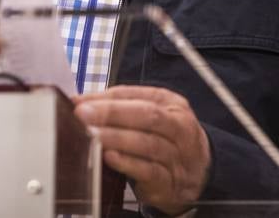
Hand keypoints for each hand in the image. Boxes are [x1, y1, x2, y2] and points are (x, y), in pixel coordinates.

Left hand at [73, 85, 210, 214]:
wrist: (198, 173)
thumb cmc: (166, 139)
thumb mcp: (151, 116)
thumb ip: (120, 107)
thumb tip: (81, 102)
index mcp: (172, 104)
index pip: (138, 96)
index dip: (107, 98)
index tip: (80, 102)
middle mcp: (179, 127)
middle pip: (147, 115)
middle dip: (112, 113)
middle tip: (83, 115)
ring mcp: (177, 156)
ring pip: (147, 144)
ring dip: (116, 138)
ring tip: (92, 135)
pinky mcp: (170, 182)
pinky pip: (149, 171)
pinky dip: (128, 164)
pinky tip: (110, 158)